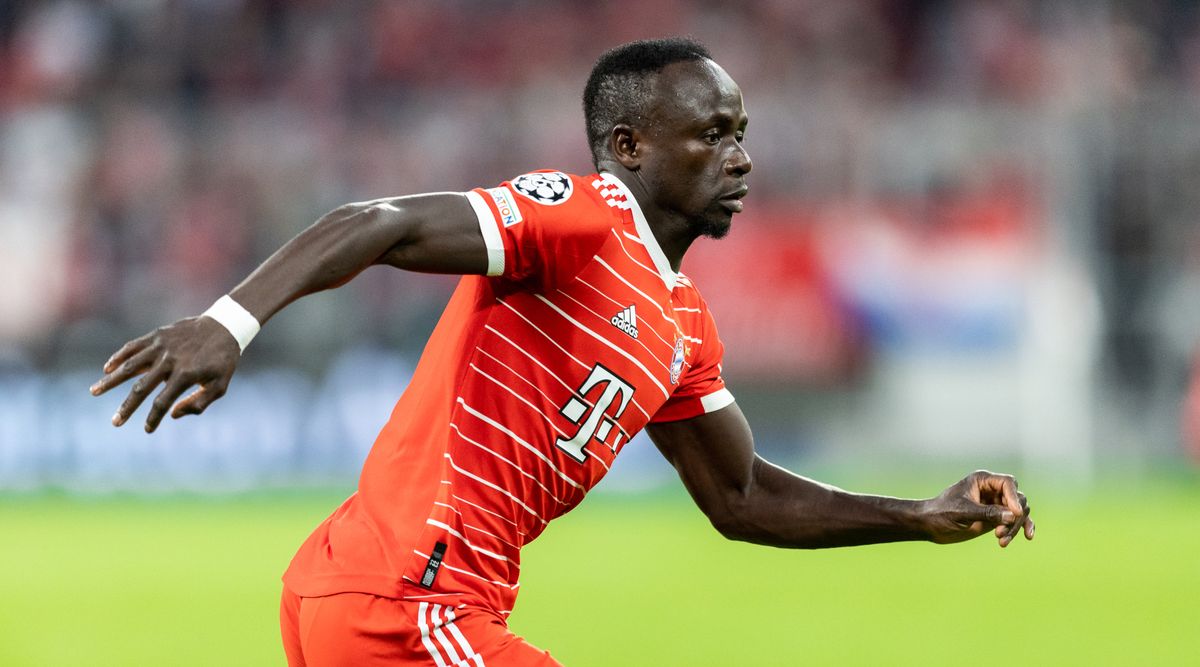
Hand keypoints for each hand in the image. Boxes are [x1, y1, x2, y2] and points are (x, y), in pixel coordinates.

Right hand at [90, 316, 240, 431]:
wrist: (225, 325)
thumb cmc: (222, 360)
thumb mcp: (219, 385)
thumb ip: (198, 403)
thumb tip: (173, 414)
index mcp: (186, 375)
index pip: (162, 403)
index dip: (153, 418)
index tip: (147, 429)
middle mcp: (170, 361)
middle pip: (141, 388)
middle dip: (127, 407)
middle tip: (115, 423)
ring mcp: (161, 346)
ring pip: (130, 366)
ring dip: (111, 380)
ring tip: (94, 391)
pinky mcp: (157, 335)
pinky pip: (133, 347)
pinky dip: (119, 357)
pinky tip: (107, 369)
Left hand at [921, 470, 1034, 546]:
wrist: (930, 525)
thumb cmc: (941, 513)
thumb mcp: (963, 512)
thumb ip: (987, 513)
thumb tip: (1014, 515)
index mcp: (982, 480)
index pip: (1008, 483)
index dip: (1014, 498)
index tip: (1016, 514)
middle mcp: (991, 489)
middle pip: (1017, 499)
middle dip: (1014, 517)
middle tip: (999, 533)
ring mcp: (995, 503)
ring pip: (1019, 512)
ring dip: (1015, 527)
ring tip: (1001, 541)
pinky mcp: (996, 517)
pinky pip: (1015, 521)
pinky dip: (1020, 528)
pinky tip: (1027, 537)